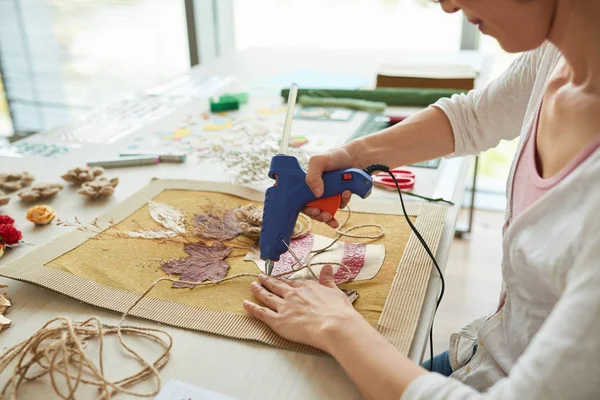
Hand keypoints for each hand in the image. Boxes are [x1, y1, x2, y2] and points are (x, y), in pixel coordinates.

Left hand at [242, 265, 362, 352]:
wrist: (335, 326)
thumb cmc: (339, 312)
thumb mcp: (336, 291)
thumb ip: (328, 280)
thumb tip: (327, 267)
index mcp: (307, 287)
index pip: (293, 283)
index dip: (286, 282)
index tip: (281, 280)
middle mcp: (293, 294)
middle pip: (277, 286)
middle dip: (268, 281)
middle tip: (260, 277)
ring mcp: (284, 307)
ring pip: (267, 297)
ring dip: (259, 290)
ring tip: (252, 286)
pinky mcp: (278, 321)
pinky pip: (262, 313)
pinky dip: (252, 308)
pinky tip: (245, 304)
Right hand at [304, 147, 354, 228]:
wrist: (354, 157)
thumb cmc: (334, 157)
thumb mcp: (318, 161)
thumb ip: (312, 175)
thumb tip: (316, 194)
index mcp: (307, 184)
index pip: (300, 201)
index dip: (305, 209)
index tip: (313, 211)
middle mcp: (316, 191)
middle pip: (313, 210)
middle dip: (318, 216)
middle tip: (324, 215)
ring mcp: (328, 196)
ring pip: (326, 212)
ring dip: (330, 215)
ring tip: (334, 211)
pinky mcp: (339, 198)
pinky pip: (340, 205)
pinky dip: (343, 201)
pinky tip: (346, 192)